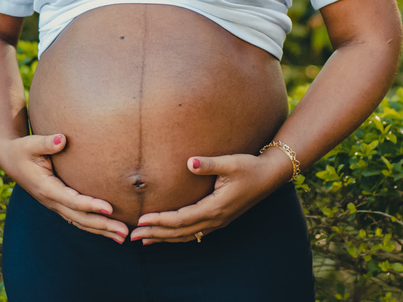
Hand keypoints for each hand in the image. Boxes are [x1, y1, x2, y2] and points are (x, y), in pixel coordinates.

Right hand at [0, 132, 128, 243]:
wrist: (11, 159)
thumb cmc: (23, 149)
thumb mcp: (31, 143)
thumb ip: (46, 142)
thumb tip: (62, 139)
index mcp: (46, 188)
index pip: (72, 200)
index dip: (91, 205)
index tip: (110, 208)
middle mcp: (51, 201)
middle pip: (80, 218)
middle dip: (102, 225)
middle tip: (124, 231)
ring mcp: (55, 205)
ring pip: (80, 222)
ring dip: (101, 230)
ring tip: (122, 237)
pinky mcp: (59, 204)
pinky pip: (78, 219)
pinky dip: (94, 226)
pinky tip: (109, 231)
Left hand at [129, 152, 287, 243]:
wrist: (269, 176)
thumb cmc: (249, 167)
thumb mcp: (230, 162)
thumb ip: (208, 163)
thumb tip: (189, 162)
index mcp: (215, 207)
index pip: (182, 218)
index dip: (160, 220)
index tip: (142, 219)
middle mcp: (215, 219)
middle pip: (180, 232)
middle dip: (156, 234)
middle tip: (133, 235)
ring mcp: (218, 222)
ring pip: (186, 236)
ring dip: (164, 238)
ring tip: (144, 240)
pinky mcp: (218, 219)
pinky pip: (194, 233)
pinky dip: (177, 237)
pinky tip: (167, 237)